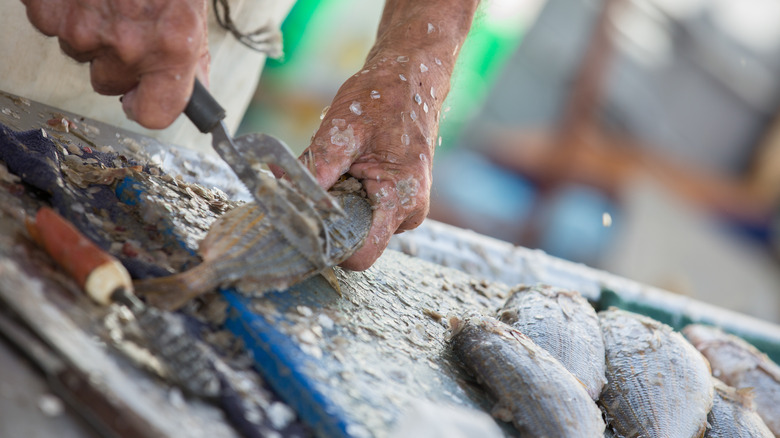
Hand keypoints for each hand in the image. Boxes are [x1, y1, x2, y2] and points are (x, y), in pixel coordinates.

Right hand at [21, 0, 209, 128]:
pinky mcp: (47, 8)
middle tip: (127, 20)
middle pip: (110, 82)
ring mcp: (81, 28)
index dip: (146, 106)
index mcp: (172, 47)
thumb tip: (192, 95)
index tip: (142, 99)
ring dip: (91, 31)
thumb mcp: (191, 11)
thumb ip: (190, 57)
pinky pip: (52, 25)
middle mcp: (127, 44)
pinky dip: (64, 8)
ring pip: (80, 52)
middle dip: (118, 59)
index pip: (155, 114)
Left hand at [301, 0, 479, 270]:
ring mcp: (405, 210)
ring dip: (340, 207)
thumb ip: (315, 165)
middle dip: (331, 221)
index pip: (361, 254)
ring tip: (341, 169)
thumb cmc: (384, 99)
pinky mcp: (397, 202)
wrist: (412, 80)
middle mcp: (408, 214)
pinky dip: (349, 198)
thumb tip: (279, 187)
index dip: (328, 247)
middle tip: (316, 186)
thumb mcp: (343, 129)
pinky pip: (366, 214)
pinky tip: (349, 171)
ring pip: (359, 228)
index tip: (303, 227)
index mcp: (401, 201)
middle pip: (356, 242)